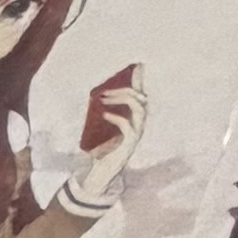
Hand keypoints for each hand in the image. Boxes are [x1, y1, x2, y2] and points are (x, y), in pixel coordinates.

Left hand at [72, 61, 142, 176]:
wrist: (100, 171)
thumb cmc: (101, 148)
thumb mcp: (102, 127)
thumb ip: (104, 112)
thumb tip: (97, 96)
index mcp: (134, 117)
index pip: (139, 94)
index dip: (140, 80)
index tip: (138, 65)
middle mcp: (139, 123)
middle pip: (140, 98)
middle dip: (123, 90)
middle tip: (103, 92)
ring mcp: (137, 133)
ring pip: (139, 109)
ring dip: (121, 100)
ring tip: (104, 99)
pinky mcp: (130, 143)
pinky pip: (128, 126)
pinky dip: (116, 117)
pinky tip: (105, 114)